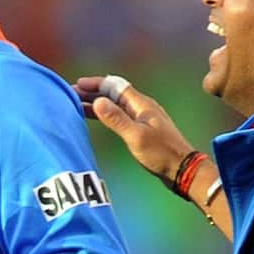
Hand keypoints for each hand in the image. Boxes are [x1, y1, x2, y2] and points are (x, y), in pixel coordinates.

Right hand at [73, 75, 195, 183]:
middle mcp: (141, 107)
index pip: (115, 85)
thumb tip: (97, 101)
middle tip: (71, 95)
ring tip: (77, 105)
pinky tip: (95, 119)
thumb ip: (116, 119)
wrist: (182, 169)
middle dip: (93, 93)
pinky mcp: (141, 130)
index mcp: (141, 104)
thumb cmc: (161, 153)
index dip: (96, 84)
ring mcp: (142, 118)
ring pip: (115, 105)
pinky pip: (119, 116)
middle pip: (113, 94)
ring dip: (97, 103)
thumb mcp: (136, 136)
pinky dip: (105, 115)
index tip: (77, 85)